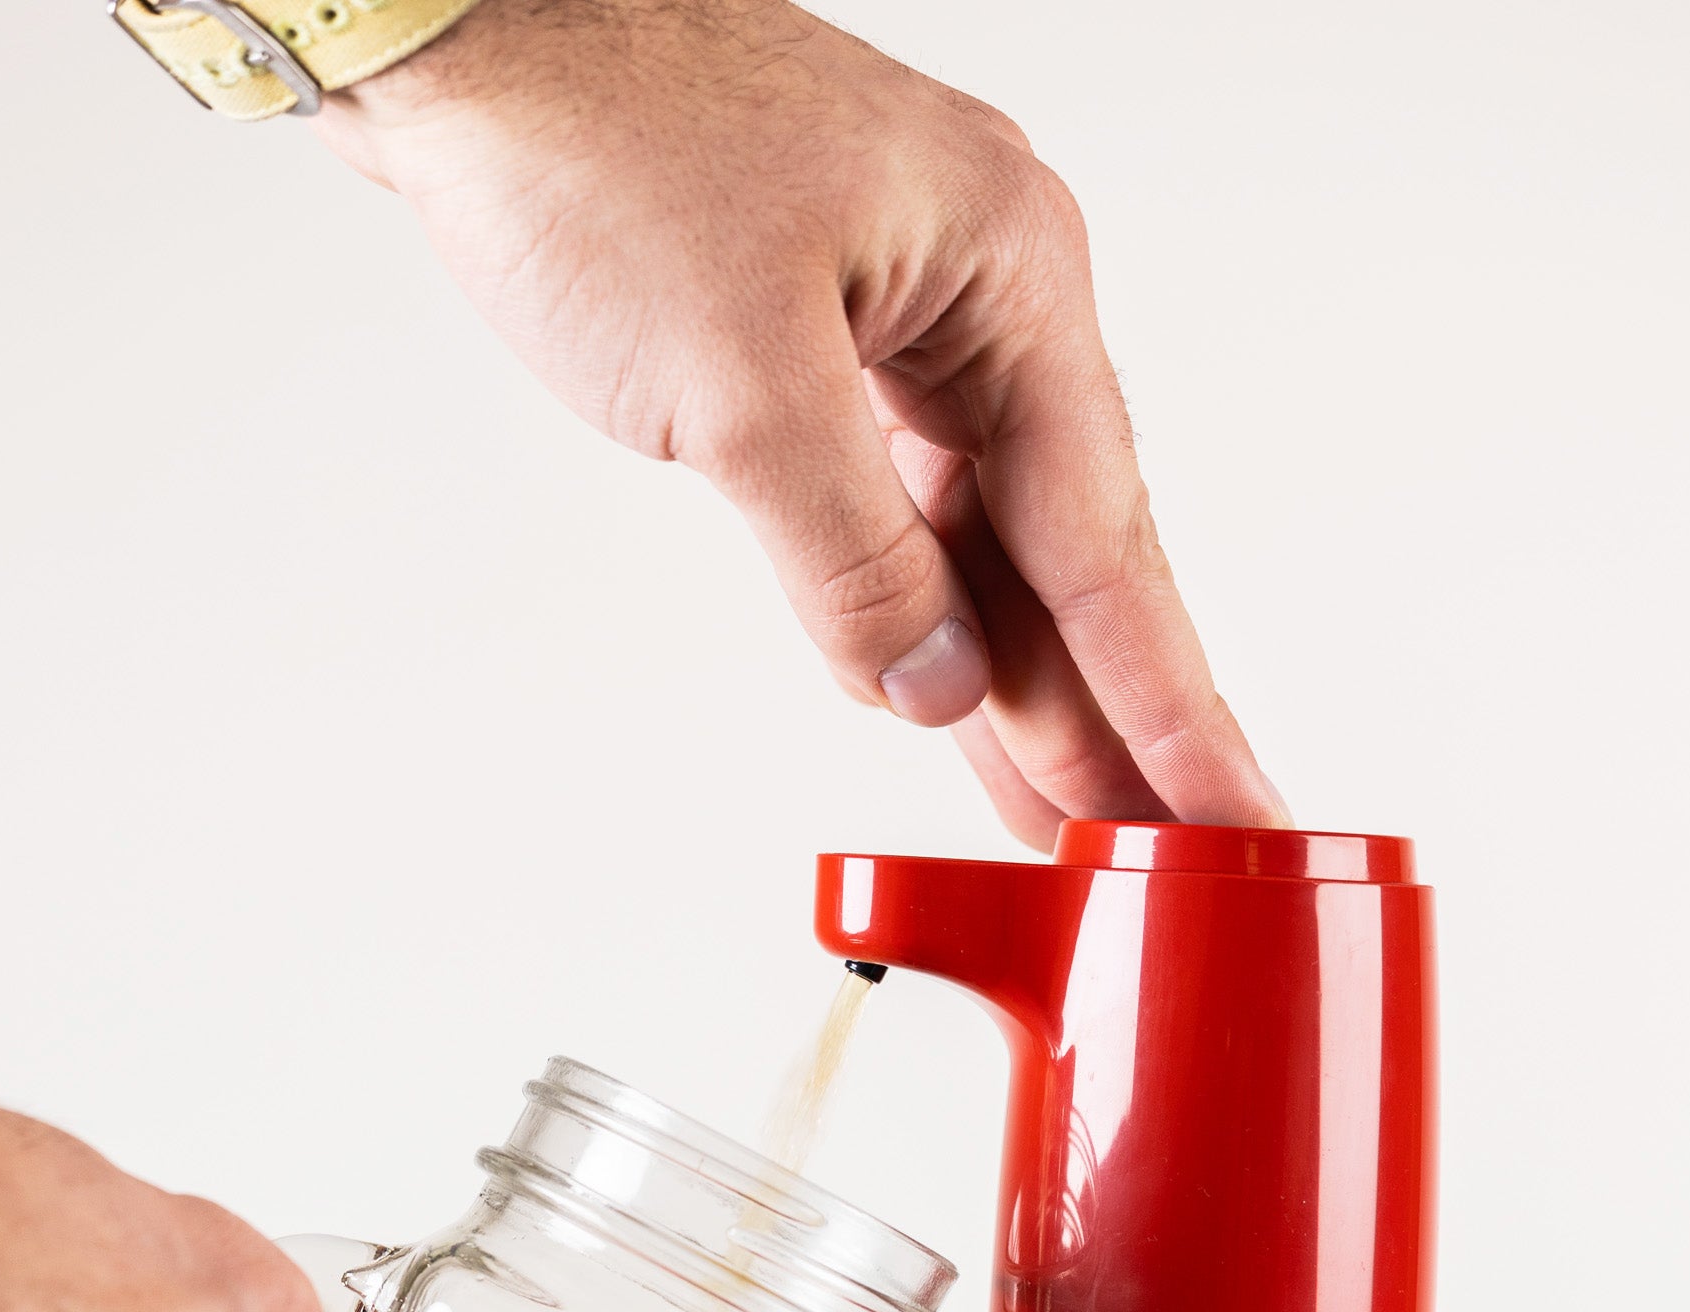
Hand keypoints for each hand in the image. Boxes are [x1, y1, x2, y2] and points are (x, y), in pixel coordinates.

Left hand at [318, 0, 1283, 846]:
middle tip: (1165, 853)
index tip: (1220, 805)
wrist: (470, 45)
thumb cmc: (597, 142)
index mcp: (1007, 272)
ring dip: (1022, 679)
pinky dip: (928, 612)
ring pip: (991, 540)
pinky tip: (953, 699)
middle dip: (1112, 711)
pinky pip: (912, 511)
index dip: (1161, 694)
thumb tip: (932, 687)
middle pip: (1070, 547)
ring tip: (1074, 816)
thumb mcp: (739, 382)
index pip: (1103, 534)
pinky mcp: (831, 348)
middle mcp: (981, 293)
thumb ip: (849, 558)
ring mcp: (907, 319)